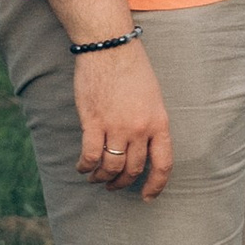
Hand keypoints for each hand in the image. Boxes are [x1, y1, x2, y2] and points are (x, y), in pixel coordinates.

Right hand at [75, 41, 172, 198]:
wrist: (110, 48)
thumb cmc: (132, 69)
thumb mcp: (153, 98)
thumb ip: (150, 124)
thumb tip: (141, 148)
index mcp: (159, 123)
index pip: (163, 164)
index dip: (156, 186)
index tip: (147, 197)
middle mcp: (140, 129)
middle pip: (132, 169)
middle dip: (121, 183)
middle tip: (112, 185)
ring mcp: (117, 127)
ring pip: (110, 167)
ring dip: (101, 177)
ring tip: (95, 177)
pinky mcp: (94, 122)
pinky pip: (89, 156)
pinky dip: (85, 166)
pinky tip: (81, 167)